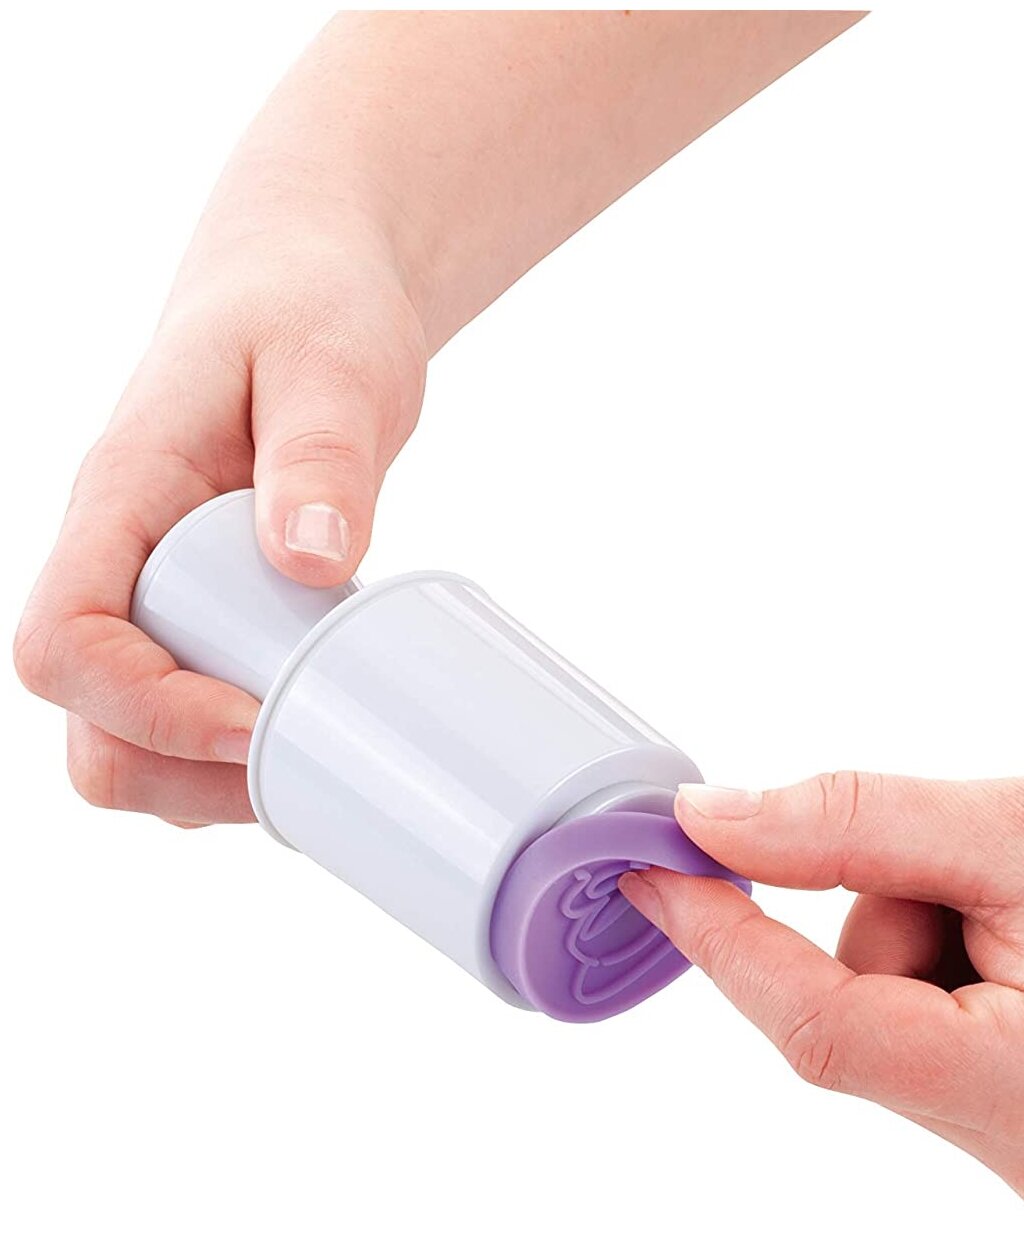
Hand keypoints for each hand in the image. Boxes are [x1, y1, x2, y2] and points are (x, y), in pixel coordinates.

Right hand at [14, 205, 425, 826]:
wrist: (312, 286)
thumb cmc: (312, 307)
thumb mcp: (333, 363)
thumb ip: (321, 455)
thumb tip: (313, 562)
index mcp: (123, 496)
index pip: (62, 640)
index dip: (147, 706)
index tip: (259, 719)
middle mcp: (120, 560)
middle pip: (87, 721)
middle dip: (181, 770)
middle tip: (303, 763)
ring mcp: (156, 594)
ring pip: (126, 739)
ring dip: (206, 781)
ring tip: (314, 762)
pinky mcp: (204, 612)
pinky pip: (184, 717)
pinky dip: (233, 756)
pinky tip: (310, 737)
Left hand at [620, 719, 1023, 1228]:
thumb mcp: (1017, 815)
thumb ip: (846, 824)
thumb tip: (712, 828)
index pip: (823, 1029)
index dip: (723, 941)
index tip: (651, 868)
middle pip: (859, 1027)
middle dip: (883, 916)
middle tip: (983, 858)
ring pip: (889, 1032)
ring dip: (923, 940)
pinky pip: (933, 1048)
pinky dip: (949, 975)